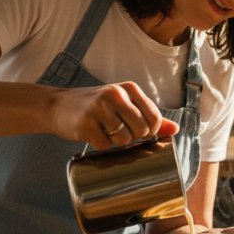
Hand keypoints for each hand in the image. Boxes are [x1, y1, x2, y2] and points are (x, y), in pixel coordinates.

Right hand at [50, 82, 178, 148]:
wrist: (58, 105)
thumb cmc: (95, 106)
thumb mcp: (123, 103)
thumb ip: (148, 115)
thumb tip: (175, 130)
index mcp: (129, 88)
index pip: (154, 118)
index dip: (149, 132)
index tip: (137, 131)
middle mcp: (115, 94)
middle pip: (141, 130)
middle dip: (132, 138)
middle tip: (118, 132)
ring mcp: (99, 108)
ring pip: (124, 140)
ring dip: (116, 142)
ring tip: (104, 131)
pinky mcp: (86, 123)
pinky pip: (105, 145)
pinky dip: (101, 145)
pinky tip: (93, 134)